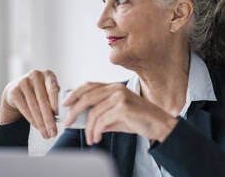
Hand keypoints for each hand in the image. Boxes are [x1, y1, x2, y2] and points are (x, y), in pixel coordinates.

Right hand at [0, 69, 59, 139]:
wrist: (18, 87)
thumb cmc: (40, 90)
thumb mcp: (49, 90)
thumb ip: (57, 98)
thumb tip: (65, 115)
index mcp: (48, 74)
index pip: (53, 89)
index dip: (56, 104)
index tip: (60, 117)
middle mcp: (35, 75)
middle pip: (43, 100)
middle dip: (49, 119)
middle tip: (54, 132)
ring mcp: (23, 82)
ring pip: (34, 107)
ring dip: (41, 123)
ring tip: (47, 134)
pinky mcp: (14, 91)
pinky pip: (25, 109)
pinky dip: (33, 121)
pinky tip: (38, 128)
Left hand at [61, 82, 177, 144]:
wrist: (159, 125)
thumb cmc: (138, 120)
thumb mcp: (116, 116)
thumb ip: (100, 115)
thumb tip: (81, 120)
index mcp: (114, 87)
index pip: (89, 86)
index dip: (74, 93)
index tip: (65, 104)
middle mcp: (116, 88)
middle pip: (87, 96)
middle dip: (74, 111)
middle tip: (68, 123)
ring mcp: (120, 97)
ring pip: (94, 112)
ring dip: (88, 129)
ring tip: (90, 139)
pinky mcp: (123, 107)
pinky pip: (102, 120)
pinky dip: (96, 131)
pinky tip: (97, 138)